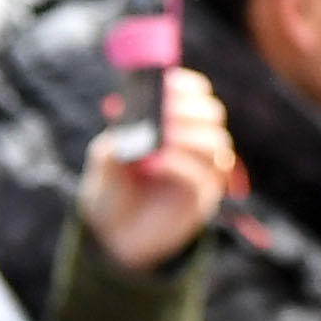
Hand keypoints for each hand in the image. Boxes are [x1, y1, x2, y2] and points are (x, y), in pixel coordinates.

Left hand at [80, 67, 234, 269]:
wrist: (111, 237)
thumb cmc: (112, 191)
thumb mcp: (104, 157)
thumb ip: (118, 136)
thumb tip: (125, 113)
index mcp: (176, 128)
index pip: (198, 96)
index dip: (187, 86)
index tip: (166, 83)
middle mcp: (194, 147)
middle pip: (213, 115)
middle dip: (188, 109)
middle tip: (163, 112)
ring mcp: (202, 174)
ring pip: (216, 143)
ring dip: (187, 135)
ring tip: (160, 140)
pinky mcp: (200, 202)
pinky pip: (202, 176)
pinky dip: (178, 164)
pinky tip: (155, 164)